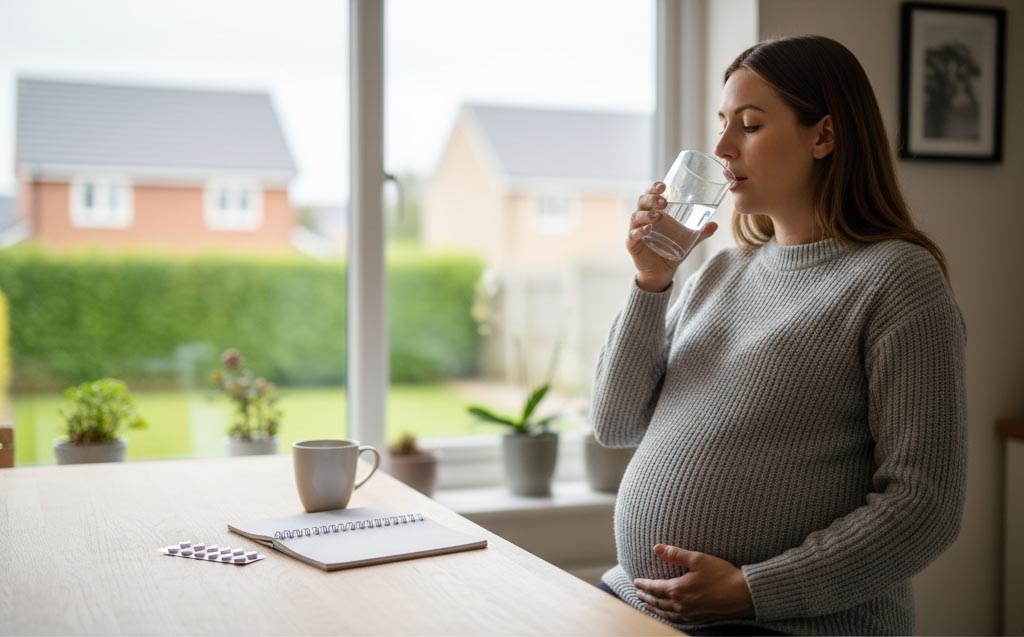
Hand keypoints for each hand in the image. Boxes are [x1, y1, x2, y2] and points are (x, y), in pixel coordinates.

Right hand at [627, 182, 717, 292]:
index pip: (650, 194)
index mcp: (653, 212)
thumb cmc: (671, 250)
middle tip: (664, 202)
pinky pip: (632, 235)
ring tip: (659, 216)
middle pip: (641, 202)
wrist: (662, 272)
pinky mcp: (632, 245)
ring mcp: (635, 231)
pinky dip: (639, 231)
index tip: (664, 186)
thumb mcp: (688, 240)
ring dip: (647, 214)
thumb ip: (700, 232)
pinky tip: (648, 230)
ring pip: (636, 217)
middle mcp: (642, 219)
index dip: (654, 188)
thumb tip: (715, 225)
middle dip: (651, 198)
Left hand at [633, 544, 753, 623]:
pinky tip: (668, 616)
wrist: (743, 594)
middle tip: (637, 594)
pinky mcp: (699, 619)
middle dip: (646, 597)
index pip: (654, 587)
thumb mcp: (698, 559)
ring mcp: (690, 614)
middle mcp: (680, 605)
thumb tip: (656, 548)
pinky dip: (667, 617)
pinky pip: (677, 620)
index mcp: (678, 590)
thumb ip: (676, 554)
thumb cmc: (722, 574)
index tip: (635, 582)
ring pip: (665, 613)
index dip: (644, 585)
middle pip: (657, 602)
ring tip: (647, 606)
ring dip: (654, 609)